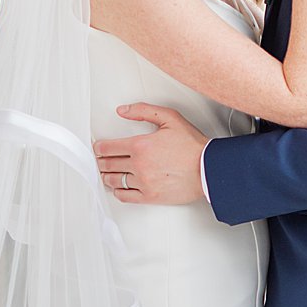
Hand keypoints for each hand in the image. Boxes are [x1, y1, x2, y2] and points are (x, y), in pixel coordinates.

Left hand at [93, 105, 208, 204]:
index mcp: (140, 145)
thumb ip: (143, 111)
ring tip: (108, 173)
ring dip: (107, 176)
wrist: (208, 168)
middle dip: (101, 161)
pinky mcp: (150, 196)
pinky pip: (125, 196)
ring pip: (114, 181)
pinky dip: (118, 191)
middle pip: (108, 164)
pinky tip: (119, 187)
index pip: (108, 147)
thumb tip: (122, 110)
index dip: (99, 147)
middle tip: (101, 160)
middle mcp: (138, 165)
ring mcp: (143, 182)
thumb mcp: (170, 118)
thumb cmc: (192, 145)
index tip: (98, 148)